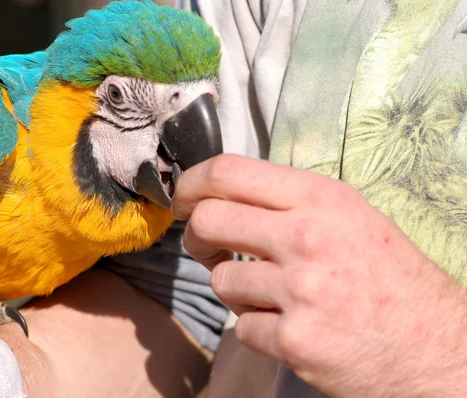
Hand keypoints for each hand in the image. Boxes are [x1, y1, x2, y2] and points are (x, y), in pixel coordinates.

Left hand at [172, 154, 466, 397]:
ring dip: (237, 291)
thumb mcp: (350, 218)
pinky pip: (241, 327)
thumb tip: (221, 197)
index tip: (183, 198)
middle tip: (208, 247)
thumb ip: (289, 203)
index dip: (191, 182)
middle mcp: (307, 237)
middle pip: (208, 220)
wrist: (437, 348)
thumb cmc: (392, 279)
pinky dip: (257, 330)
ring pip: (220, 280)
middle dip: (197, 236)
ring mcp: (300, 290)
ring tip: (274, 296)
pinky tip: (290, 327)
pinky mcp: (294, 340)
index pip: (229, 171)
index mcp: (322, 199)